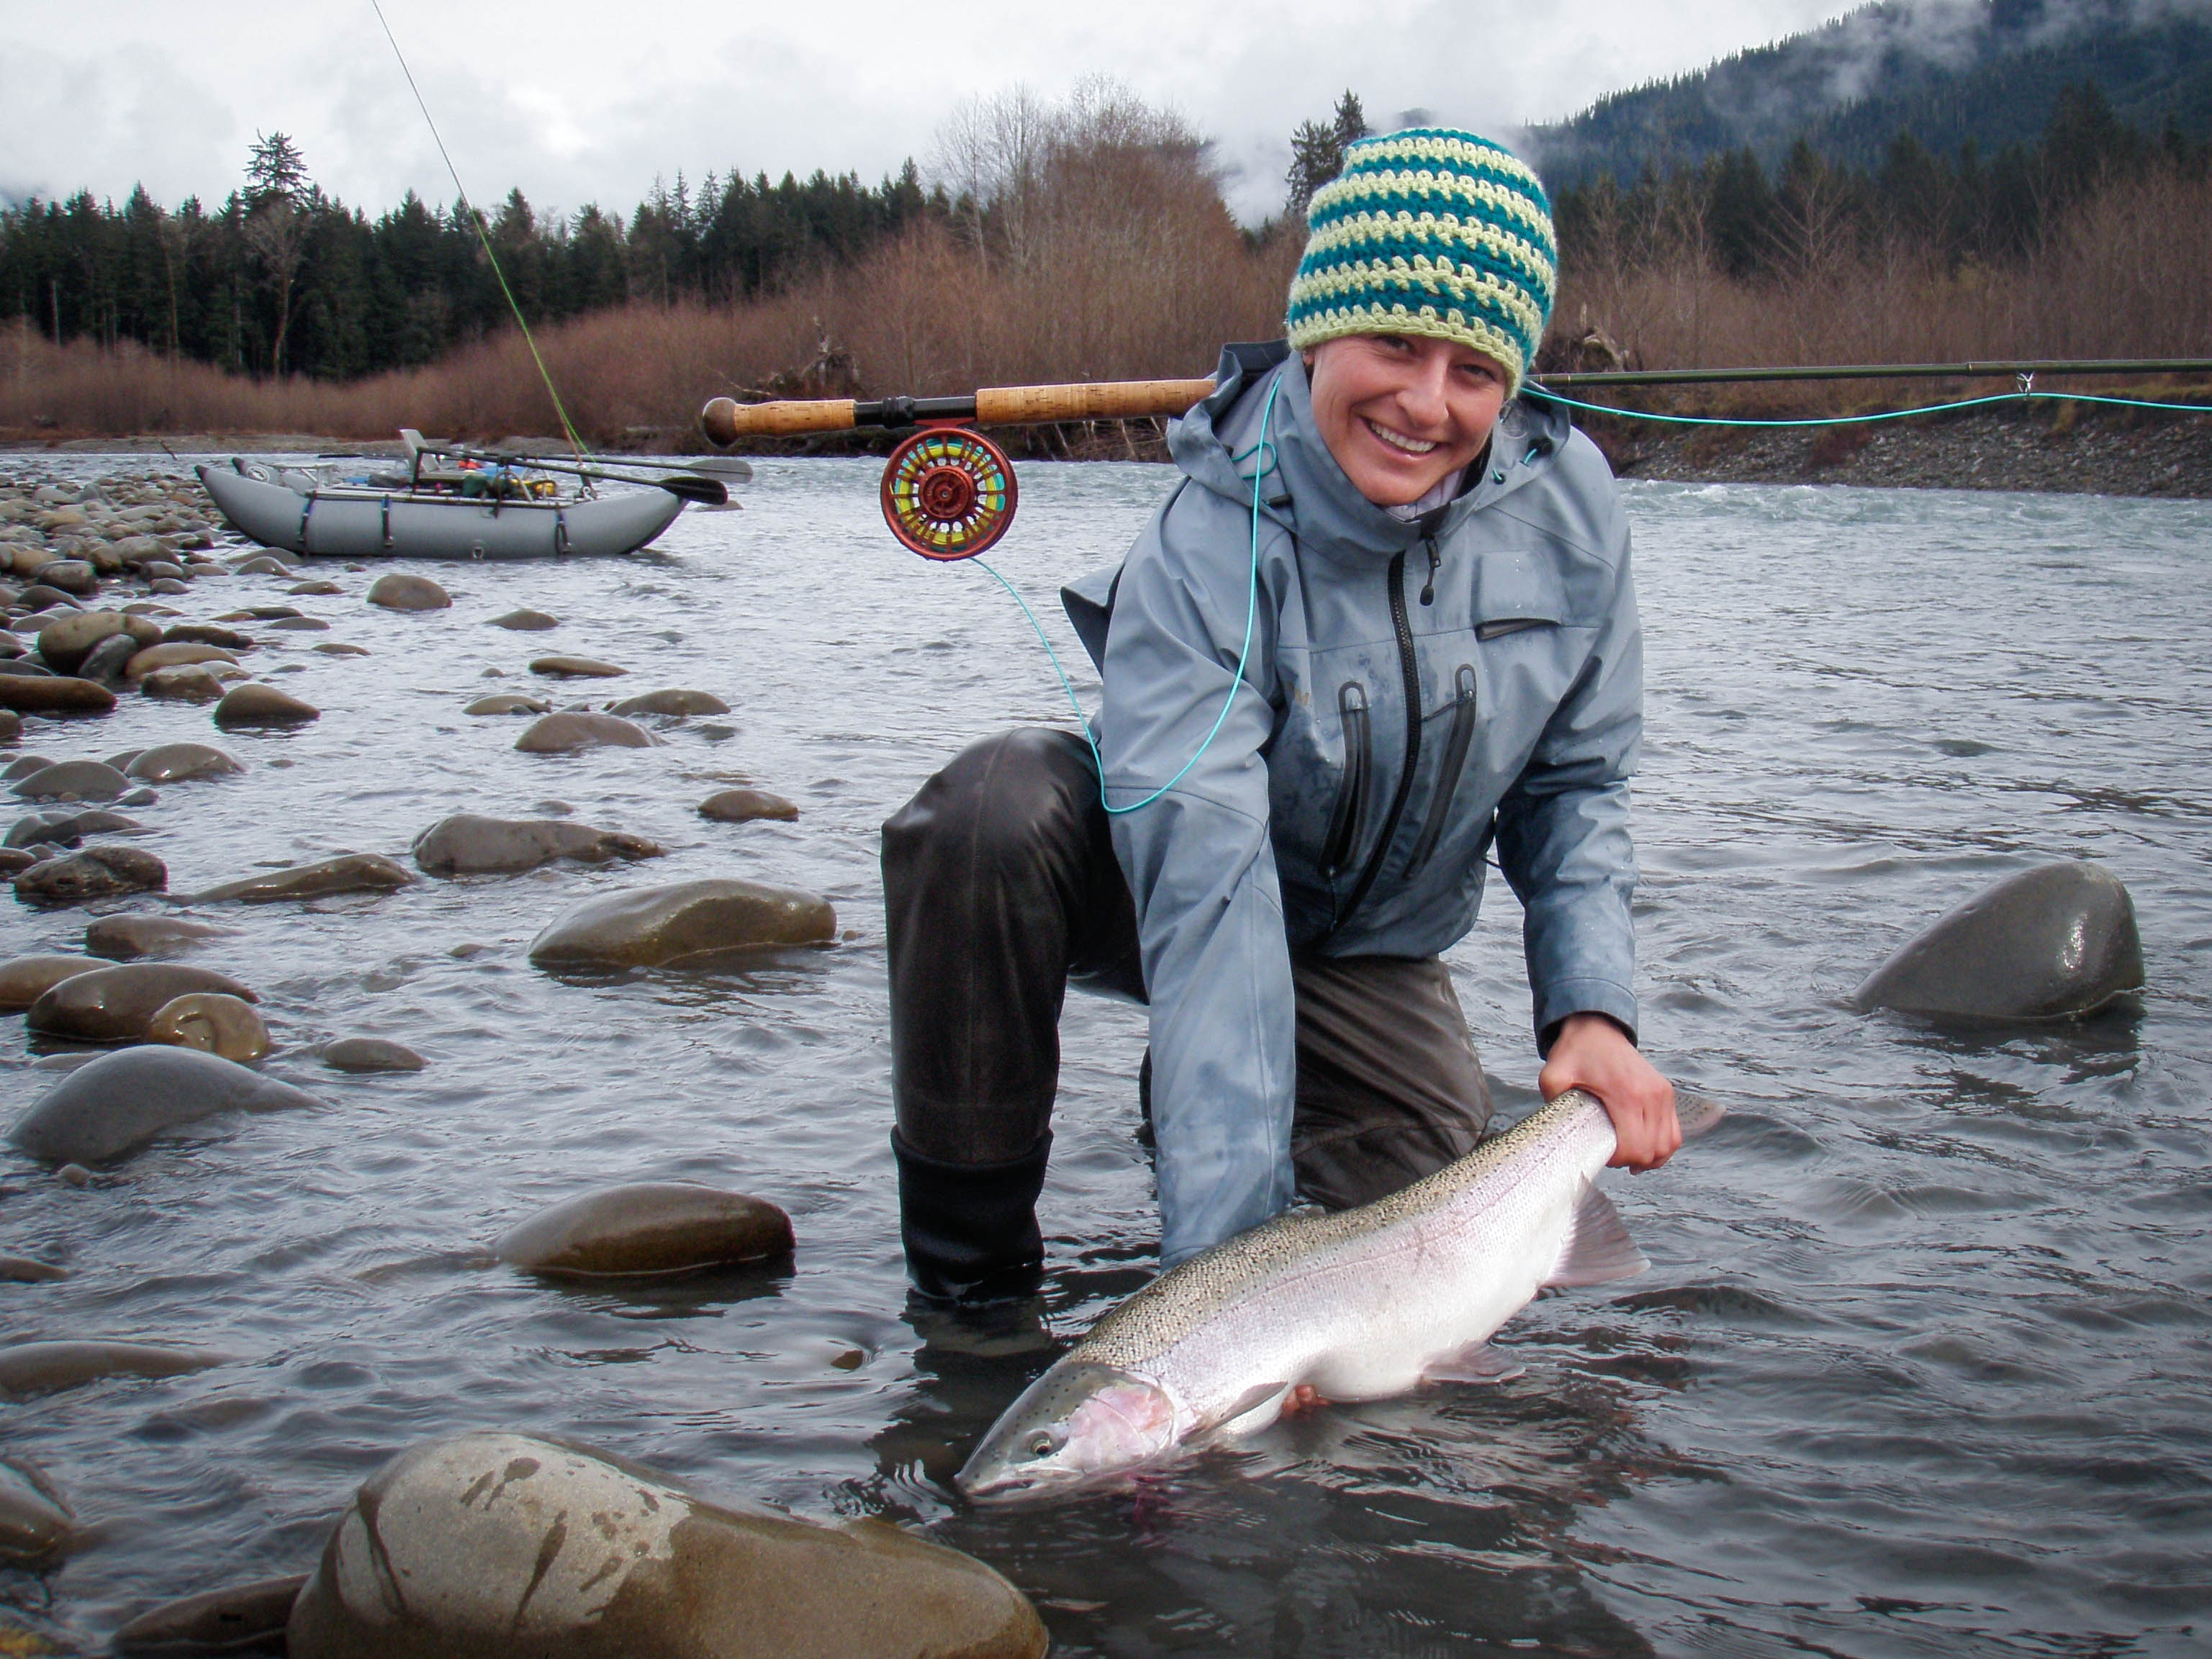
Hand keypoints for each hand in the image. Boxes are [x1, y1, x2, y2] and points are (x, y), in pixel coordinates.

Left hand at [1538, 1013, 1678, 1171]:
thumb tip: (1555, 1128)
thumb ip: (1552, 1102)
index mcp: (1626, 1094)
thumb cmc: (1577, 1053)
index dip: (1617, 1160)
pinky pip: (1674, 1132)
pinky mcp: (1666, 1093)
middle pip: (1652, 1150)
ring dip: (1649, 1157)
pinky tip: (1645, 1150)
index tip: (1600, 1154)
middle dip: (1631, 1161)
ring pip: (1668, 1144)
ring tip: (1628, 1157)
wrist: (1597, 1029)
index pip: (1634, 1147)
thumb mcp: (1554, 1075)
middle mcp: (1651, 1095)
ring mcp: (1662, 1094)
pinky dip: (1662, 1146)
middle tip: (1610, 1155)